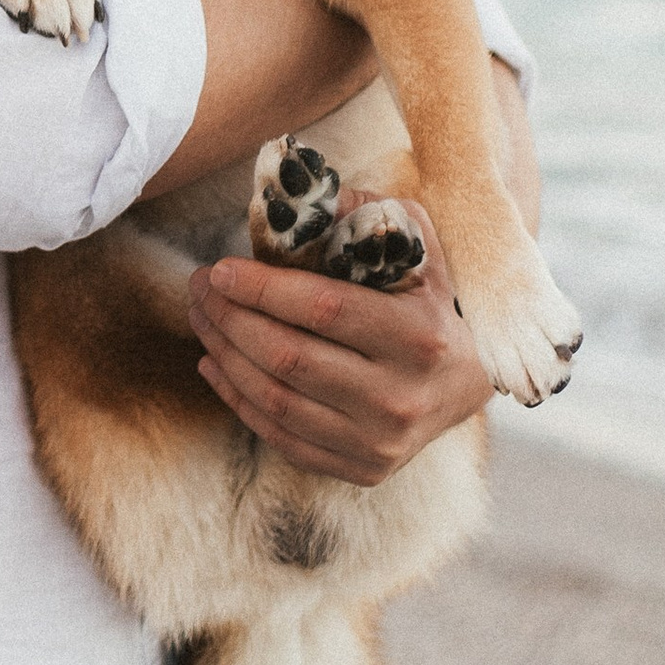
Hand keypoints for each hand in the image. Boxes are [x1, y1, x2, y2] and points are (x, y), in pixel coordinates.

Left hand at [185, 215, 491, 481]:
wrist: (465, 382)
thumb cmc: (428, 300)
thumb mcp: (414, 247)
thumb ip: (361, 215)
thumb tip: (294, 195)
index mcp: (419, 336)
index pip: (324, 308)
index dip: (262, 288)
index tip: (219, 268)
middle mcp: (401, 397)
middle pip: (290, 357)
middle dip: (230, 317)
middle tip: (199, 287)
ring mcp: (380, 442)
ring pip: (276, 399)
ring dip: (224, 354)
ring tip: (201, 317)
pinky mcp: (360, 470)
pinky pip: (280, 435)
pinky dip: (236, 398)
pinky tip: (214, 363)